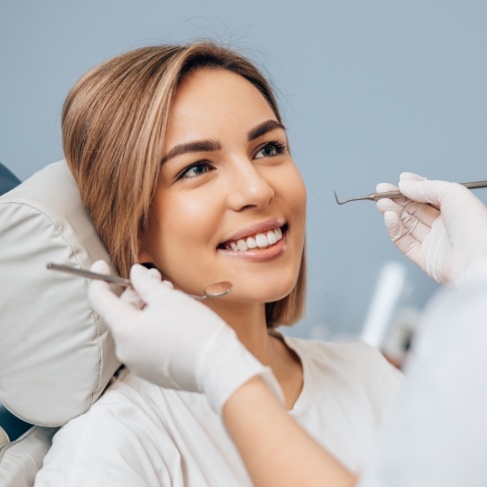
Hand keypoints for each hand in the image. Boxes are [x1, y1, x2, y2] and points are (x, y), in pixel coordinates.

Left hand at [88, 261, 282, 412]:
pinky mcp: (152, 371)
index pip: (100, 301)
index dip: (99, 279)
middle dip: (136, 292)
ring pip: (135, 327)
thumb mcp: (168, 298)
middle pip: (121, 313)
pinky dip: (153, 326)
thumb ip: (145, 283)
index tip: (102, 265)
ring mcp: (138, 363)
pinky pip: (145, 343)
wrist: (218, 366)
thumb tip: (135, 273)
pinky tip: (172, 316)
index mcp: (125, 330)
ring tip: (169, 295)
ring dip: (147, 308)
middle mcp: (126, 350)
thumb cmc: (195, 329)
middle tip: (155, 277)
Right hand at [376, 173, 486, 284]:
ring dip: (392, 212)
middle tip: (381, 191)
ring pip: (406, 224)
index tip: (399, 182)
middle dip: (396, 199)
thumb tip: (405, 185)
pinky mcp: (424, 258)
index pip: (428, 196)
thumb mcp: (453, 194)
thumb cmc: (476, 228)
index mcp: (455, 210)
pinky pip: (403, 241)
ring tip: (382, 203)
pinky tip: (389, 217)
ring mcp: (433, 242)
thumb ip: (426, 187)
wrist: (478, 261)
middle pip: (414, 210)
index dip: (412, 188)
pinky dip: (394, 228)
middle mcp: (444, 226)